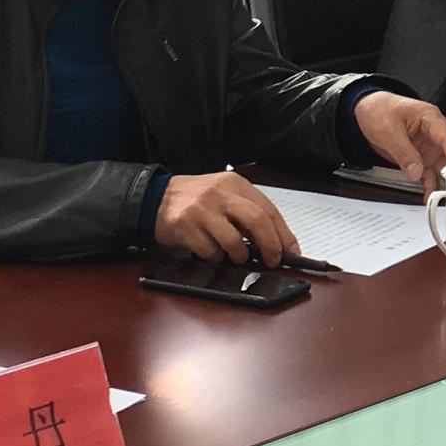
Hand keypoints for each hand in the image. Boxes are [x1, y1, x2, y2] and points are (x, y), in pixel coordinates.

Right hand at [153, 169, 296, 263]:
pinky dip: (215, 258)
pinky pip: (210, 251)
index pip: (268, 210)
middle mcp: (220, 194)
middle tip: (272, 261)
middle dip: (270, 246)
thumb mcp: (223, 195)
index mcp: (235, 184)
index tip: (291, 251)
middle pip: (257, 222)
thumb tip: (275, 240)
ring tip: (236, 257)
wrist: (154, 197)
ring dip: (240, 256)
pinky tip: (212, 253)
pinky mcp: (185, 227)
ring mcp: (202, 210)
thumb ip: (246, 212)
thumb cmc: (195, 199)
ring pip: (234, 241)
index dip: (283, 234)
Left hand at [351, 89, 445, 188]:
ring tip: (442, 195)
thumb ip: (404, 152)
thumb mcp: (388, 130)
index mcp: (430, 118)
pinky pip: (428, 172)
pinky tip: (428, 194)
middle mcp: (433, 133)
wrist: (364, 111)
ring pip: (443, 166)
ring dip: (444, 180)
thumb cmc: (379, 109)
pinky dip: (429, 183)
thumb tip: (416, 171)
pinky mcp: (420, 156)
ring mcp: (428, 146)